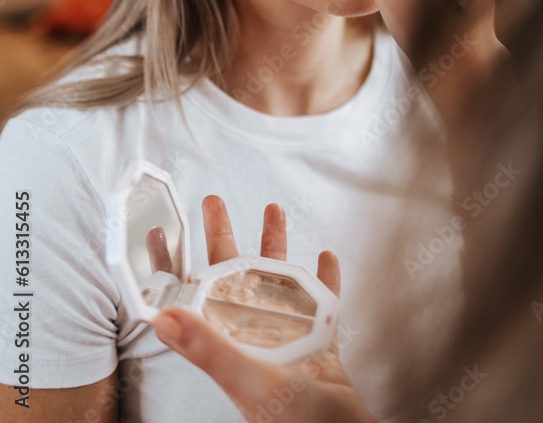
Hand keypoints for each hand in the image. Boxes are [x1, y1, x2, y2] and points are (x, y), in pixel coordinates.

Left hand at [153, 197, 376, 422]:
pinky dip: (326, 278)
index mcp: (227, 338)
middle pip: (231, 272)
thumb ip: (207, 347)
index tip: (159, 231)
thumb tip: (161, 317)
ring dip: (275, 243)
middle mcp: (251, 331)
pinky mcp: (319, 342)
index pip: (191, 292)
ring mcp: (286, 335)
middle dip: (223, 234)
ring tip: (273, 210)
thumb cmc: (291, 419)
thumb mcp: (245, 377)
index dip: (173, 263)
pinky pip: (322, 300)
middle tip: (213, 200)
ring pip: (276, 278)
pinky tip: (326, 257)